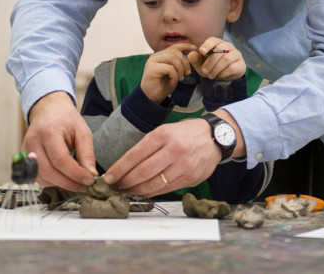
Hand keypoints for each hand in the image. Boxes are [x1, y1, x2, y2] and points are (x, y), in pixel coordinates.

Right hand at [21, 91, 96, 190]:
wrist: (49, 110)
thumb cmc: (66, 119)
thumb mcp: (82, 131)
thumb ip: (86, 153)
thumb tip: (90, 174)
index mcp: (48, 132)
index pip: (60, 159)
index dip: (75, 173)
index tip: (89, 180)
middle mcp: (33, 142)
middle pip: (48, 171)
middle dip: (68, 183)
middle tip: (84, 186)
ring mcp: (25, 151)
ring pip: (40, 177)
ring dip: (59, 184)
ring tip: (76, 184)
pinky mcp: (24, 159)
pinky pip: (36, 176)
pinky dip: (51, 181)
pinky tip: (64, 179)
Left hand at [103, 118, 220, 196]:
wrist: (214, 137)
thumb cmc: (185, 134)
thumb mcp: (165, 131)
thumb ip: (147, 147)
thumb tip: (125, 166)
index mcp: (164, 135)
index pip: (135, 155)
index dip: (119, 169)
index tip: (109, 177)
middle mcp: (174, 149)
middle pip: (143, 172)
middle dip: (126, 182)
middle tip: (116, 187)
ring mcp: (184, 165)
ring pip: (154, 184)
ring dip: (136, 190)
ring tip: (127, 191)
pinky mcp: (191, 177)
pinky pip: (166, 189)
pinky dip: (152, 193)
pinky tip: (143, 192)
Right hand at [140, 43, 195, 102]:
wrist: (152, 97)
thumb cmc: (164, 84)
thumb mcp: (175, 72)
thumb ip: (180, 63)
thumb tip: (191, 55)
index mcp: (161, 55)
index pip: (174, 47)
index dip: (185, 46)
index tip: (195, 48)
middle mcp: (155, 56)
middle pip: (175, 52)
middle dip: (185, 63)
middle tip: (187, 73)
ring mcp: (152, 62)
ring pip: (173, 58)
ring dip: (180, 69)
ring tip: (180, 78)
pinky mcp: (152, 69)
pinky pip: (170, 68)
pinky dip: (175, 76)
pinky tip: (172, 82)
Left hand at [187, 37, 244, 79]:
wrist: (224, 77)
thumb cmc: (211, 67)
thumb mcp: (201, 64)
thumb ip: (195, 59)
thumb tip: (192, 54)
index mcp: (217, 43)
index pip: (213, 40)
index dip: (207, 45)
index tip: (202, 51)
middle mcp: (228, 46)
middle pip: (220, 50)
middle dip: (210, 62)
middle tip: (204, 71)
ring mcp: (236, 54)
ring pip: (226, 59)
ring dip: (216, 69)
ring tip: (210, 76)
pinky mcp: (241, 64)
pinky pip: (232, 67)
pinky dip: (223, 73)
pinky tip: (219, 76)